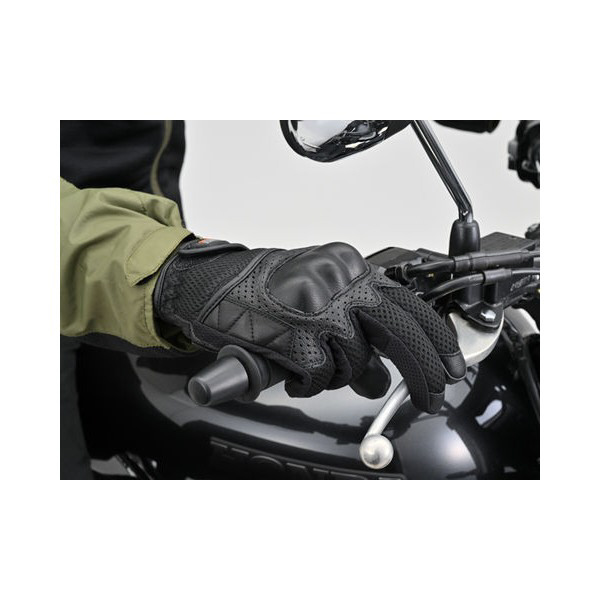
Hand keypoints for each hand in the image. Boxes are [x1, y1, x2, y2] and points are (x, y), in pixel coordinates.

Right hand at [155, 240, 465, 412]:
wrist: (212, 285)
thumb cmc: (265, 291)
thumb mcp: (320, 295)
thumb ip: (357, 326)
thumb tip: (384, 373)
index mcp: (350, 267)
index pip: (408, 304)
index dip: (436, 341)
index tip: (450, 366)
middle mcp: (338, 284)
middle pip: (399, 334)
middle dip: (422, 371)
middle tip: (431, 396)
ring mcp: (318, 311)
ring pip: (355, 364)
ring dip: (339, 375)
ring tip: (311, 362)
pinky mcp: (295, 339)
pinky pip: (321, 379)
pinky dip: (309, 383)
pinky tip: (292, 370)